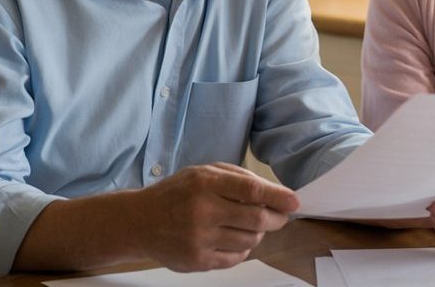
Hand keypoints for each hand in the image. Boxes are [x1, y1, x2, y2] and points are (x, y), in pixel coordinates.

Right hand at [133, 162, 298, 271]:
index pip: (251, 191)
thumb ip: (239, 179)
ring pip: (250, 241)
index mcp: (205, 183)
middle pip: (257, 220)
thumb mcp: (204, 173)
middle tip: (279, 216)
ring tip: (247, 225)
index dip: (278, 197)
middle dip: (276, 219)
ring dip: (258, 234)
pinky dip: (242, 249)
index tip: (294, 202)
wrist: (139, 222)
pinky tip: (231, 238)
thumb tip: (277, 194)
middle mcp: (202, 211)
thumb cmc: (178, 194)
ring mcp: (199, 239)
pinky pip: (236, 258)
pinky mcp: (197, 261)